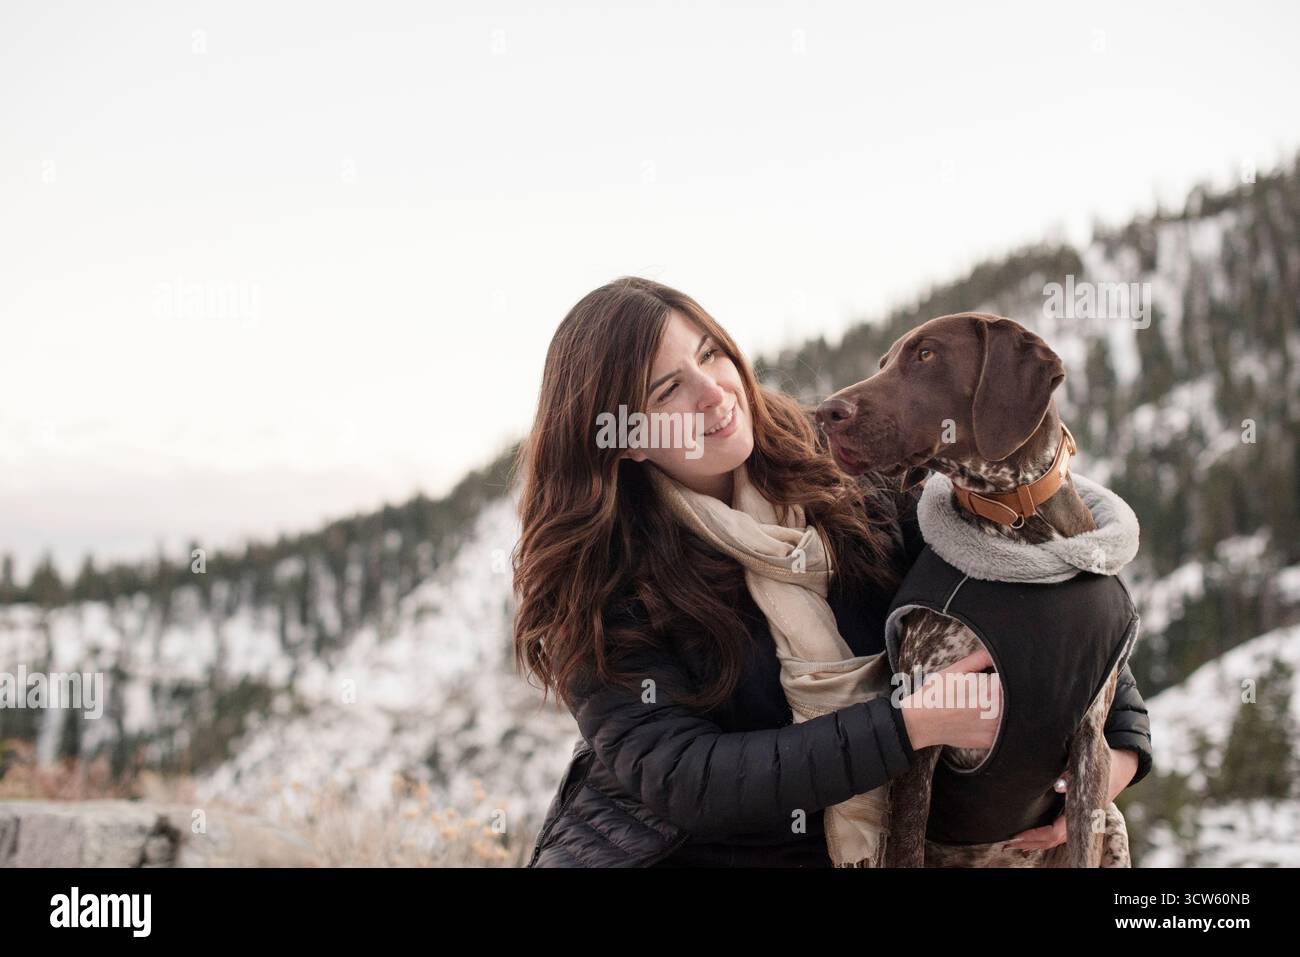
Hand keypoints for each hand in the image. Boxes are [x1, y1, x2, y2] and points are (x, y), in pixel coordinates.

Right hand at [899, 648, 1000, 750]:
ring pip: (1009, 715)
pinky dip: (994, 725)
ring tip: (976, 706)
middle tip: (978, 693)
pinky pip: (1001, 731)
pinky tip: (977, 720)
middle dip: (999, 693)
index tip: (989, 679)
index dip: (999, 678)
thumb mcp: (953, 670)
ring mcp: (994, 728)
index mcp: (990, 688)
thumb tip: (995, 654)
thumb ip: (978, 659)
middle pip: (1012, 697)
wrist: (921, 722)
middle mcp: (996, 709)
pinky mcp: (990, 741)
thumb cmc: (935, 694)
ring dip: (999, 710)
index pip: (1010, 679)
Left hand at [1000, 747, 1138, 849]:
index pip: (1056, 832)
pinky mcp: (1076, 817)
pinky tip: (1026, 835)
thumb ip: (1074, 773)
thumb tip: (1060, 785)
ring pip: (1053, 838)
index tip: (1017, 836)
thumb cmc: (1102, 763)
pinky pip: (1056, 832)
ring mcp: (1079, 821)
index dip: (1036, 835)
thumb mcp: (1091, 764)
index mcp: (1084, 811)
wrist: (1121, 767)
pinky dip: (1041, 835)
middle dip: (1029, 842)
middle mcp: (1082, 821)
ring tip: (1010, 842)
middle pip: (1051, 840)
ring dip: (1033, 841)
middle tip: (1006, 842)